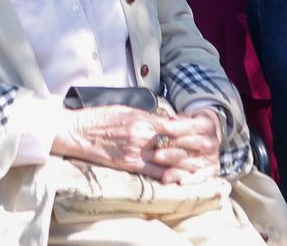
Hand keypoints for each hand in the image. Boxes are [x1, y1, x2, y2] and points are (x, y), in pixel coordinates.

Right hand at [53, 106, 219, 182]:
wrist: (77, 132)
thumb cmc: (98, 118)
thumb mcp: (124, 109)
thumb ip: (145, 115)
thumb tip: (162, 120)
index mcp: (141, 119)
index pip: (173, 125)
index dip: (189, 130)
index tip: (202, 131)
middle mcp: (142, 136)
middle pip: (174, 142)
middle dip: (192, 146)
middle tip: (209, 149)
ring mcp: (136, 152)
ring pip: (168, 159)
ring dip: (186, 162)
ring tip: (202, 165)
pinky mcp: (129, 164)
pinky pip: (153, 172)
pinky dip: (169, 175)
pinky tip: (181, 177)